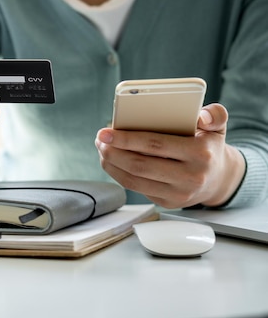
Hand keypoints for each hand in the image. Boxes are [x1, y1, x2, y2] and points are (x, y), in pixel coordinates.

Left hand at [95, 103, 244, 207]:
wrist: (218, 179)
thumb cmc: (209, 146)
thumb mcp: (217, 126)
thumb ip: (215, 114)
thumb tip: (201, 116)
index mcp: (200, 154)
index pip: (155, 145)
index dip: (127, 138)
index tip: (107, 131)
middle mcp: (190, 177)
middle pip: (140, 165)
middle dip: (113, 152)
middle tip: (100, 139)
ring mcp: (178, 194)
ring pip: (134, 180)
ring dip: (111, 164)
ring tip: (102, 148)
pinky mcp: (168, 203)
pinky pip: (136, 188)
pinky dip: (119, 174)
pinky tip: (111, 161)